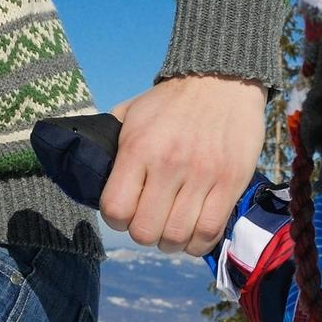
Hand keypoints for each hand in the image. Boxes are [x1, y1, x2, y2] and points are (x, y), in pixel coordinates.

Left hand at [101, 76, 266, 255]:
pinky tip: (194, 233)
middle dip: (144, 234)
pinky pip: (210, 231)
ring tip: (172, 232)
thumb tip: (90, 171)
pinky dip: (198, 243)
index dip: (116, 220)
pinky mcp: (232, 181)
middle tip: (151, 223)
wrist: (222, 79)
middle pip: (146, 231)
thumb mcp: (131, 112)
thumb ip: (110, 143)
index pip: (115, 209)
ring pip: (178, 236)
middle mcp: (169, 163)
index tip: (125, 214)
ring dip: (171, 242)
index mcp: (138, 147)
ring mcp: (203, 174)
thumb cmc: (171, 101)